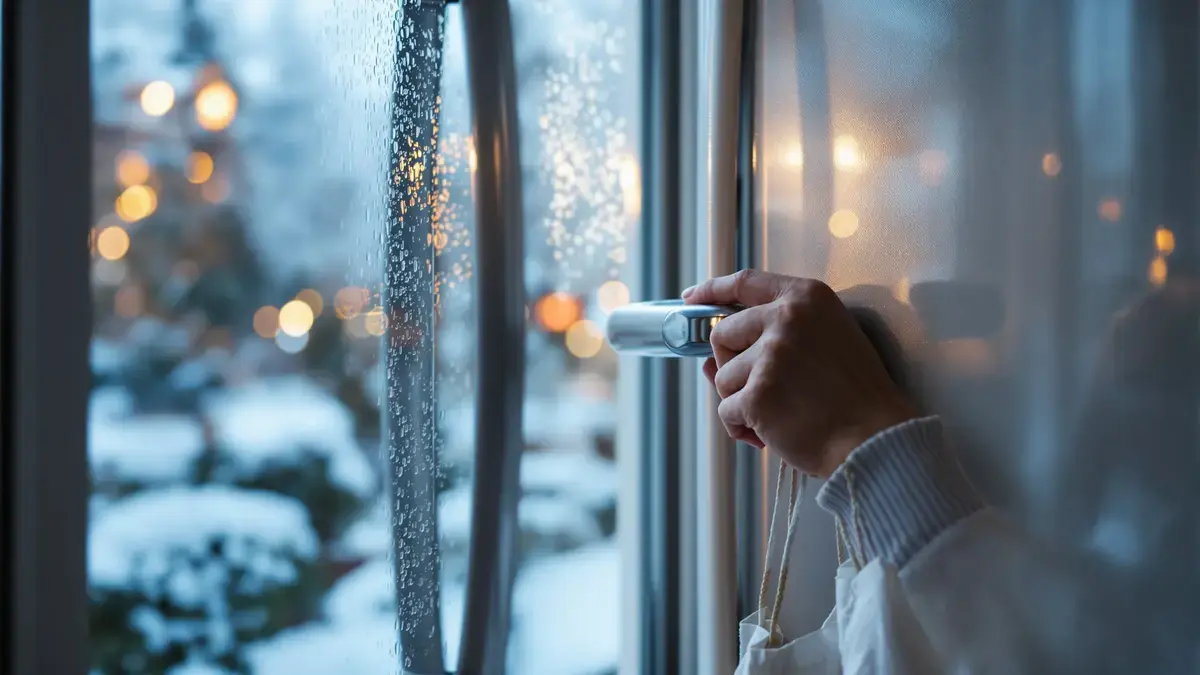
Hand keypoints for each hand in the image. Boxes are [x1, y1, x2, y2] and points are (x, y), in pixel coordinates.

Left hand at [684, 270, 917, 476]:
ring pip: (722, 378)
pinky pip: (727, 411)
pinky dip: (743, 427)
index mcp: (807, 298)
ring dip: (741, 402)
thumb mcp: (828, 341)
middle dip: (732, 366)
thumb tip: (709, 359)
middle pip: (722, 335)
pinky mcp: (758, 394)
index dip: (713, 290)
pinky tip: (772, 433)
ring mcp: (770, 355)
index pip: (745, 282)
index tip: (693, 298)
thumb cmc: (855, 397)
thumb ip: (775, 336)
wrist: (876, 438)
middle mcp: (786, 318)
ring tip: (779, 413)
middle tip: (762, 388)